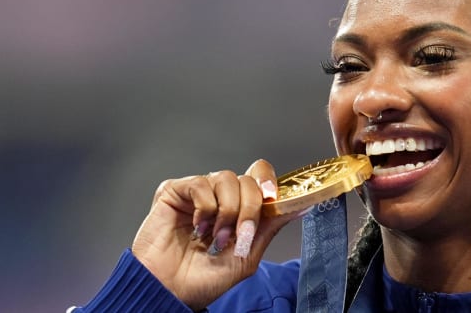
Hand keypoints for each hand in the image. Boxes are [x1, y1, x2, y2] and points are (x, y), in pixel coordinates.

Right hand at [131, 159, 297, 310]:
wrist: (169, 292)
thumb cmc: (202, 281)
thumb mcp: (246, 256)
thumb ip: (270, 227)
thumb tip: (302, 205)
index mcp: (237, 209)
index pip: (259, 178)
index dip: (269, 182)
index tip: (274, 197)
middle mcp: (219, 197)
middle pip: (248, 179)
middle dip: (250, 207)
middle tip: (240, 233)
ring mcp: (197, 193)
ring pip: (226, 178)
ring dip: (227, 211)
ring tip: (216, 236)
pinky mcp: (174, 192)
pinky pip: (200, 183)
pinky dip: (205, 207)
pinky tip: (197, 227)